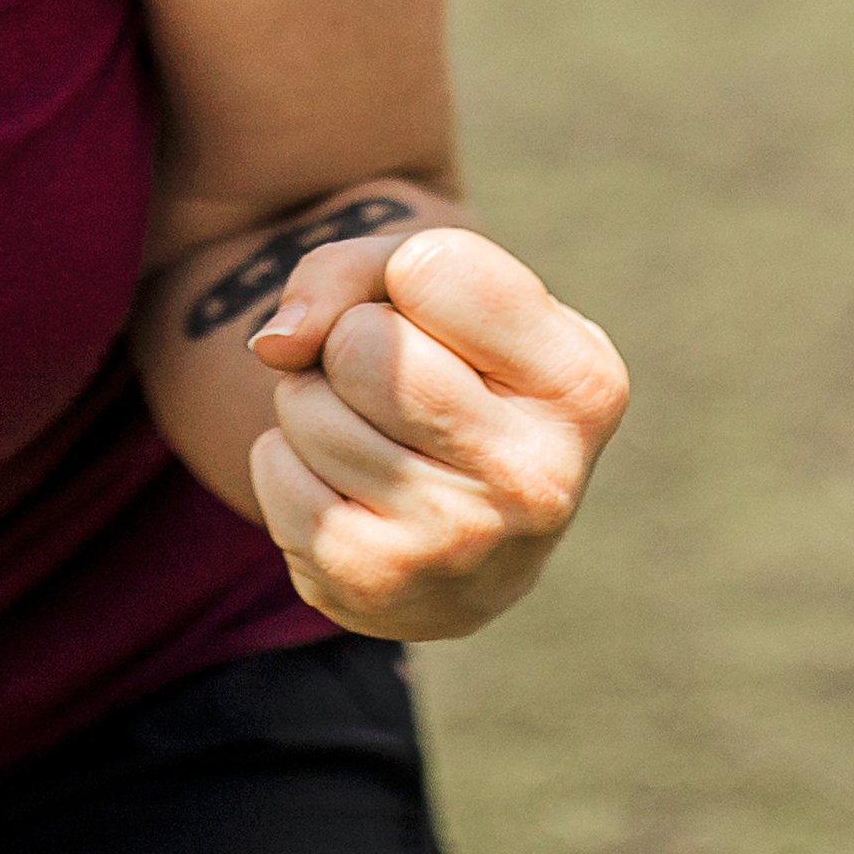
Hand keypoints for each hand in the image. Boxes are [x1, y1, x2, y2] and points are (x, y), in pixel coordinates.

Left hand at [238, 223, 630, 642]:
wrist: (472, 546)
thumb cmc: (456, 379)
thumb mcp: (439, 297)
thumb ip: (352, 271)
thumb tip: (276, 345)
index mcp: (582, 383)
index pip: (433, 270)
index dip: (408, 276)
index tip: (444, 320)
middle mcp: (536, 475)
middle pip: (362, 344)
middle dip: (352, 346)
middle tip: (399, 386)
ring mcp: (455, 542)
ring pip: (307, 405)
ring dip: (315, 404)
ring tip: (376, 436)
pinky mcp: (371, 584)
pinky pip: (271, 468)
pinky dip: (288, 460)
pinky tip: (348, 488)